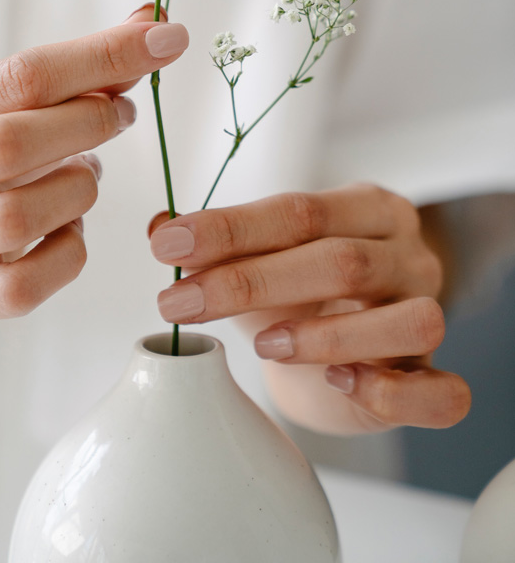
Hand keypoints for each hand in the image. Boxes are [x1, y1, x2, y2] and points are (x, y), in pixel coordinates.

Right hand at [0, 6, 187, 320]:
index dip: (100, 58)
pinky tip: (70, 227)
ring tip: (86, 172)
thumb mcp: (4, 101)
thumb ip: (80, 66)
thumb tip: (155, 23)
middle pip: (9, 143)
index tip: (164, 41)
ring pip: (17, 219)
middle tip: (122, 115)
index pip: (17, 76)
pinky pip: (23, 287)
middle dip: (88, 123)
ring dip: (78, 190)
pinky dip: (67, 252)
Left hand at [149, 184, 470, 433]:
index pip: (299, 210)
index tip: (167, 247)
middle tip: (178, 302)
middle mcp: (409, 254)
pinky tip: (338, 381)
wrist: (349, 349)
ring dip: (326, 336)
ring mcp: (430, 313)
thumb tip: (158, 225)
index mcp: (367, 208)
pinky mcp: (434, 378)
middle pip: (341, 260)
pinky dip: (390, 390)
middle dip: (250, 281)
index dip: (230, 229)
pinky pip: (441, 391)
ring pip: (405, 321)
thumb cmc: (305, 292)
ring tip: (262, 345)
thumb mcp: (260, 258)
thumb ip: (215, 242)